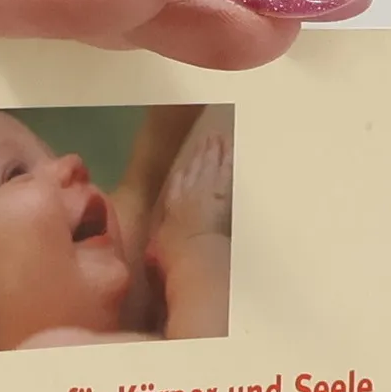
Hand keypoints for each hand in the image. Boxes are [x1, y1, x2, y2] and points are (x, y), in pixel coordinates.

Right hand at [154, 121, 234, 252]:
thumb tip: (159, 241)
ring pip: (210, 164)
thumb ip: (164, 236)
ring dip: (214, 150)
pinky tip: (231, 148)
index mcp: (173, 204)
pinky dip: (228, 157)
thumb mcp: (162, 243)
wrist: (193, 249)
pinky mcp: (223, 191)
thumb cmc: (176, 253)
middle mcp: (188, 191)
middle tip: (207, 138)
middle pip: (195, 168)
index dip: (184, 171)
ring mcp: (206, 188)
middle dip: (201, 153)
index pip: (178, 182)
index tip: (186, 164)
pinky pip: (226, 169)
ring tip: (218, 138)